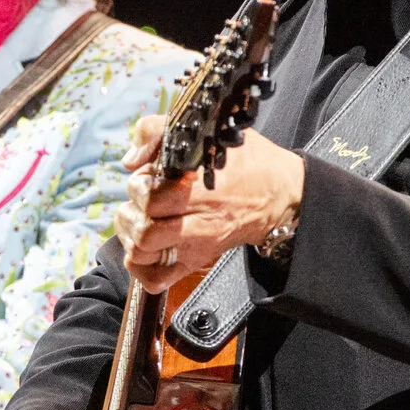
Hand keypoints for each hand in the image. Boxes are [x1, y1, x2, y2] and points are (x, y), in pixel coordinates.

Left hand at [111, 116, 304, 293]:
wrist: (279, 195)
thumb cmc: (245, 161)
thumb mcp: (206, 130)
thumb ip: (158, 131)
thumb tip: (130, 160)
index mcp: (198, 188)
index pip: (148, 196)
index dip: (139, 184)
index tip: (149, 175)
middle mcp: (196, 221)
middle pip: (142, 229)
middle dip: (131, 211)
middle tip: (141, 200)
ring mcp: (195, 246)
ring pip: (142, 253)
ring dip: (131, 236)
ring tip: (140, 220)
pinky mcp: (196, 261)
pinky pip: (155, 279)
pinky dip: (139, 266)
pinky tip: (144, 247)